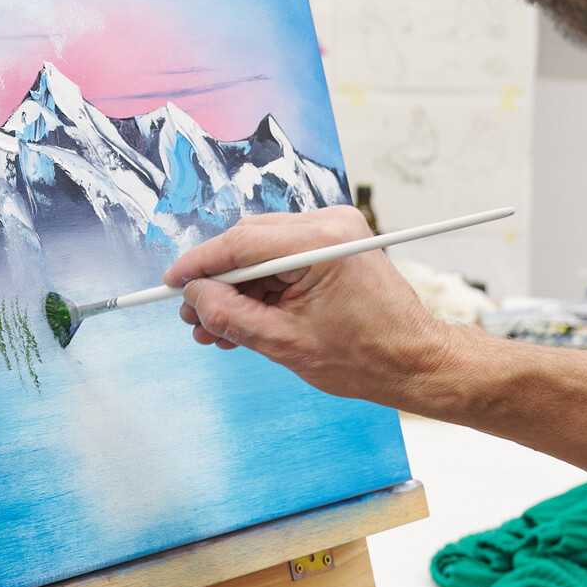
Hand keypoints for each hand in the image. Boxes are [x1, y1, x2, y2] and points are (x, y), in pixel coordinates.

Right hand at [162, 208, 450, 408]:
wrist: (414, 361)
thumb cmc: (367, 356)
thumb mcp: (286, 343)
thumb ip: (232, 316)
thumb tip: (196, 299)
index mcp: (321, 242)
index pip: (241, 243)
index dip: (200, 264)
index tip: (172, 283)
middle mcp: (329, 225)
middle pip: (249, 244)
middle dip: (217, 283)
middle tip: (193, 318)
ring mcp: (334, 231)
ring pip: (263, 254)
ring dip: (237, 290)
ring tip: (215, 329)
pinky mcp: (335, 244)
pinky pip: (283, 260)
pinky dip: (262, 288)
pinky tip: (242, 319)